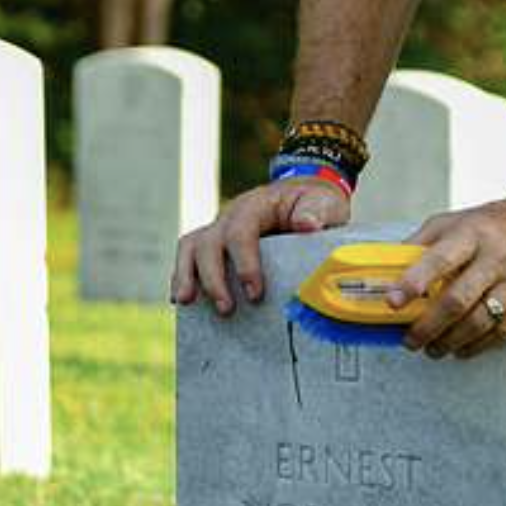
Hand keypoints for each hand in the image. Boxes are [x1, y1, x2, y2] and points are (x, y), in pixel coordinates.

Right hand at [174, 178, 352, 313]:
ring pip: (191, 248)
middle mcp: (231, 216)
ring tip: (185, 303)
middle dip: (213, 278)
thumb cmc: (315, 203)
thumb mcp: (323, 202)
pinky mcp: (217, 245)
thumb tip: (307, 225)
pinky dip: (182, 277)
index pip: (240, 232)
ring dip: (186, 275)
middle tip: (226, 309)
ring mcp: (220, 229)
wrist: (304, 196)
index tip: (255, 293)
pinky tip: (182, 302)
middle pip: (208, 243)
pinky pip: (190, 257)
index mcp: (256, 206)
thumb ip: (316, 212)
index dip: (244, 264)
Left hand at [391, 189, 505, 358]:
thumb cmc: (491, 224)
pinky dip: (478, 345)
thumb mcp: (453, 221)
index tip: (392, 303)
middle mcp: (497, 256)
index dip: (413, 283)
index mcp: (471, 234)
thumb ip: (421, 244)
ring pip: (480, 322)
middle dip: (428, 327)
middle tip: (410, 341)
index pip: (438, 260)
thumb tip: (388, 272)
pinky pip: (503, 331)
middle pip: (457, 301)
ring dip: (450, 342)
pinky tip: (462, 348)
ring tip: (433, 348)